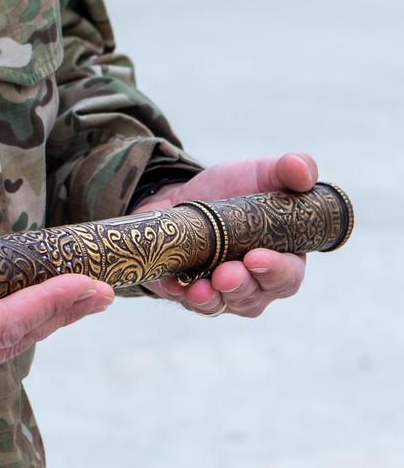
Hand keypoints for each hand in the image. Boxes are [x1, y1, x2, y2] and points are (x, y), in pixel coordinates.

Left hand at [134, 152, 316, 316]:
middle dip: (239, 287)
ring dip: (210, 299)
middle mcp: (254, 284)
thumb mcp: (261, 173)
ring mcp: (220, 293)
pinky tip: (172, 283)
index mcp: (281, 258)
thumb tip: (303, 173)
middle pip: (253, 298)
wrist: (182, 197)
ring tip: (199, 287)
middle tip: (225, 274)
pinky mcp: (187, 292)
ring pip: (219, 306)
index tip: (256, 257)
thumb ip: (290, 169)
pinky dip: (177, 293)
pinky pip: (183, 301)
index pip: (288, 277)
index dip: (277, 271)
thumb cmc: (232, 191)